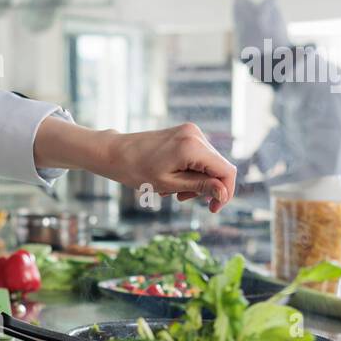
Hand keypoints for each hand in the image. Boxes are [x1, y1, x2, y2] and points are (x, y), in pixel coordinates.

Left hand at [107, 124, 236, 212]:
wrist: (114, 152)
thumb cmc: (137, 170)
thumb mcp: (170, 184)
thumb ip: (200, 187)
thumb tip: (224, 193)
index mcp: (192, 146)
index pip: (226, 171)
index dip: (225, 192)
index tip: (213, 209)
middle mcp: (195, 134)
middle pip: (218, 167)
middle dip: (205, 187)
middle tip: (181, 199)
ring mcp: (190, 132)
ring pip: (208, 163)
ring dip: (195, 181)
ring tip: (172, 191)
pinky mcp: (185, 133)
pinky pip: (198, 156)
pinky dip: (189, 171)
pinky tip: (171, 178)